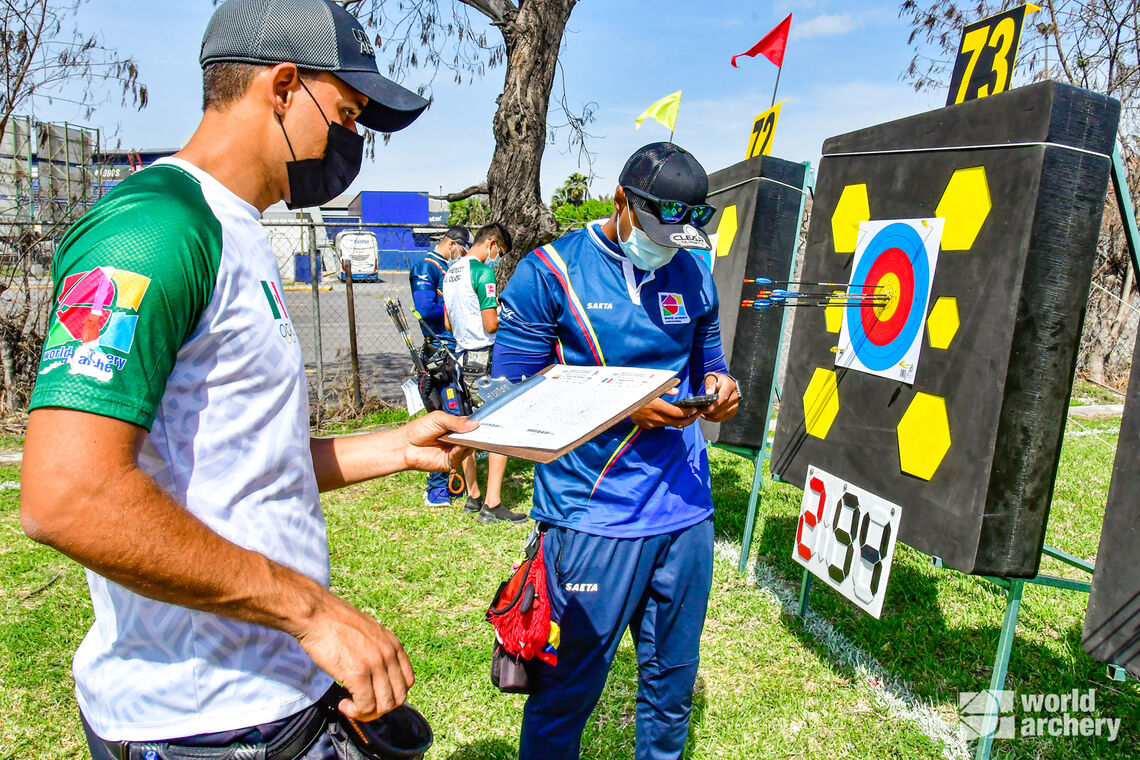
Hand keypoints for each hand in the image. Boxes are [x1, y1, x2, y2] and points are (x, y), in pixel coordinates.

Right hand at [295, 591, 414, 720]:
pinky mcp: (357, 674)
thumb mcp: (369, 633)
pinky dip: (355, 711)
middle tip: (363, 705)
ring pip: (383, 705)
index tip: (376, 696)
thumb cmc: (336, 623)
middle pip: (398, 696)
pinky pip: (365, 705)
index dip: (393, 695)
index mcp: (393, 645)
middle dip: (381, 707)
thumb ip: (378, 652)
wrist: (317, 615)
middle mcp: (388, 655)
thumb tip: (378, 676)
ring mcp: (374, 665)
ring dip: (367, 712)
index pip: (408, 681)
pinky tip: (343, 704)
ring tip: (351, 705)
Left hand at [401, 411, 476, 470]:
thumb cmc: (418, 430)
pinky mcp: (450, 462)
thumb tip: (475, 424)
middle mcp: (457, 440)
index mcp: (455, 427)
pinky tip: (457, 446)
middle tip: (478, 431)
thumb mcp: (439, 419)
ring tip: (465, 437)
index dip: (477, 425)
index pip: (472, 426)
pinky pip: (460, 457)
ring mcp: (454, 451)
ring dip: (468, 443)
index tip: (484, 423)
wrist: (406, 445)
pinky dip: (460, 451)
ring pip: (469, 448)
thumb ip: (456, 422)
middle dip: (476, 434)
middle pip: (473, 438)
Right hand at [630, 388, 703, 428]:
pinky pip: (661, 425)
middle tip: (696, 415)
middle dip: (689, 420)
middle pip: (678, 423)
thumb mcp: (650, 388)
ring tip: (686, 415)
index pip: (678, 413)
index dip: (688, 412)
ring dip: (679, 421)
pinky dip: (668, 421)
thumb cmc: (636, 393)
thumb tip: (676, 390)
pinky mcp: (647, 426)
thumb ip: (665, 389)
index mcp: (657, 406)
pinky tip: (670, 415)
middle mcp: (655, 417)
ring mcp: (651, 423)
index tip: (694, 409)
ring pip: (670, 424)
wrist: (620, 405)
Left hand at [700, 372, 739, 422]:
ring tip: (702, 411)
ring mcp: (735, 404)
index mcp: (730, 386)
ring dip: (710, 415)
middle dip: (709, 410)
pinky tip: (707, 414)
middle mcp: (735, 396)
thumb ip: (709, 384)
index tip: (706, 408)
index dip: (714, 405)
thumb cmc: (716, 380)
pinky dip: (712, 418)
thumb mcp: (711, 377)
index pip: (723, 398)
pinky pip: (721, 418)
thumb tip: (709, 393)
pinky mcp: (732, 411)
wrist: (723, 383)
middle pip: (722, 408)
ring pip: (721, 415)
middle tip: (699, 409)